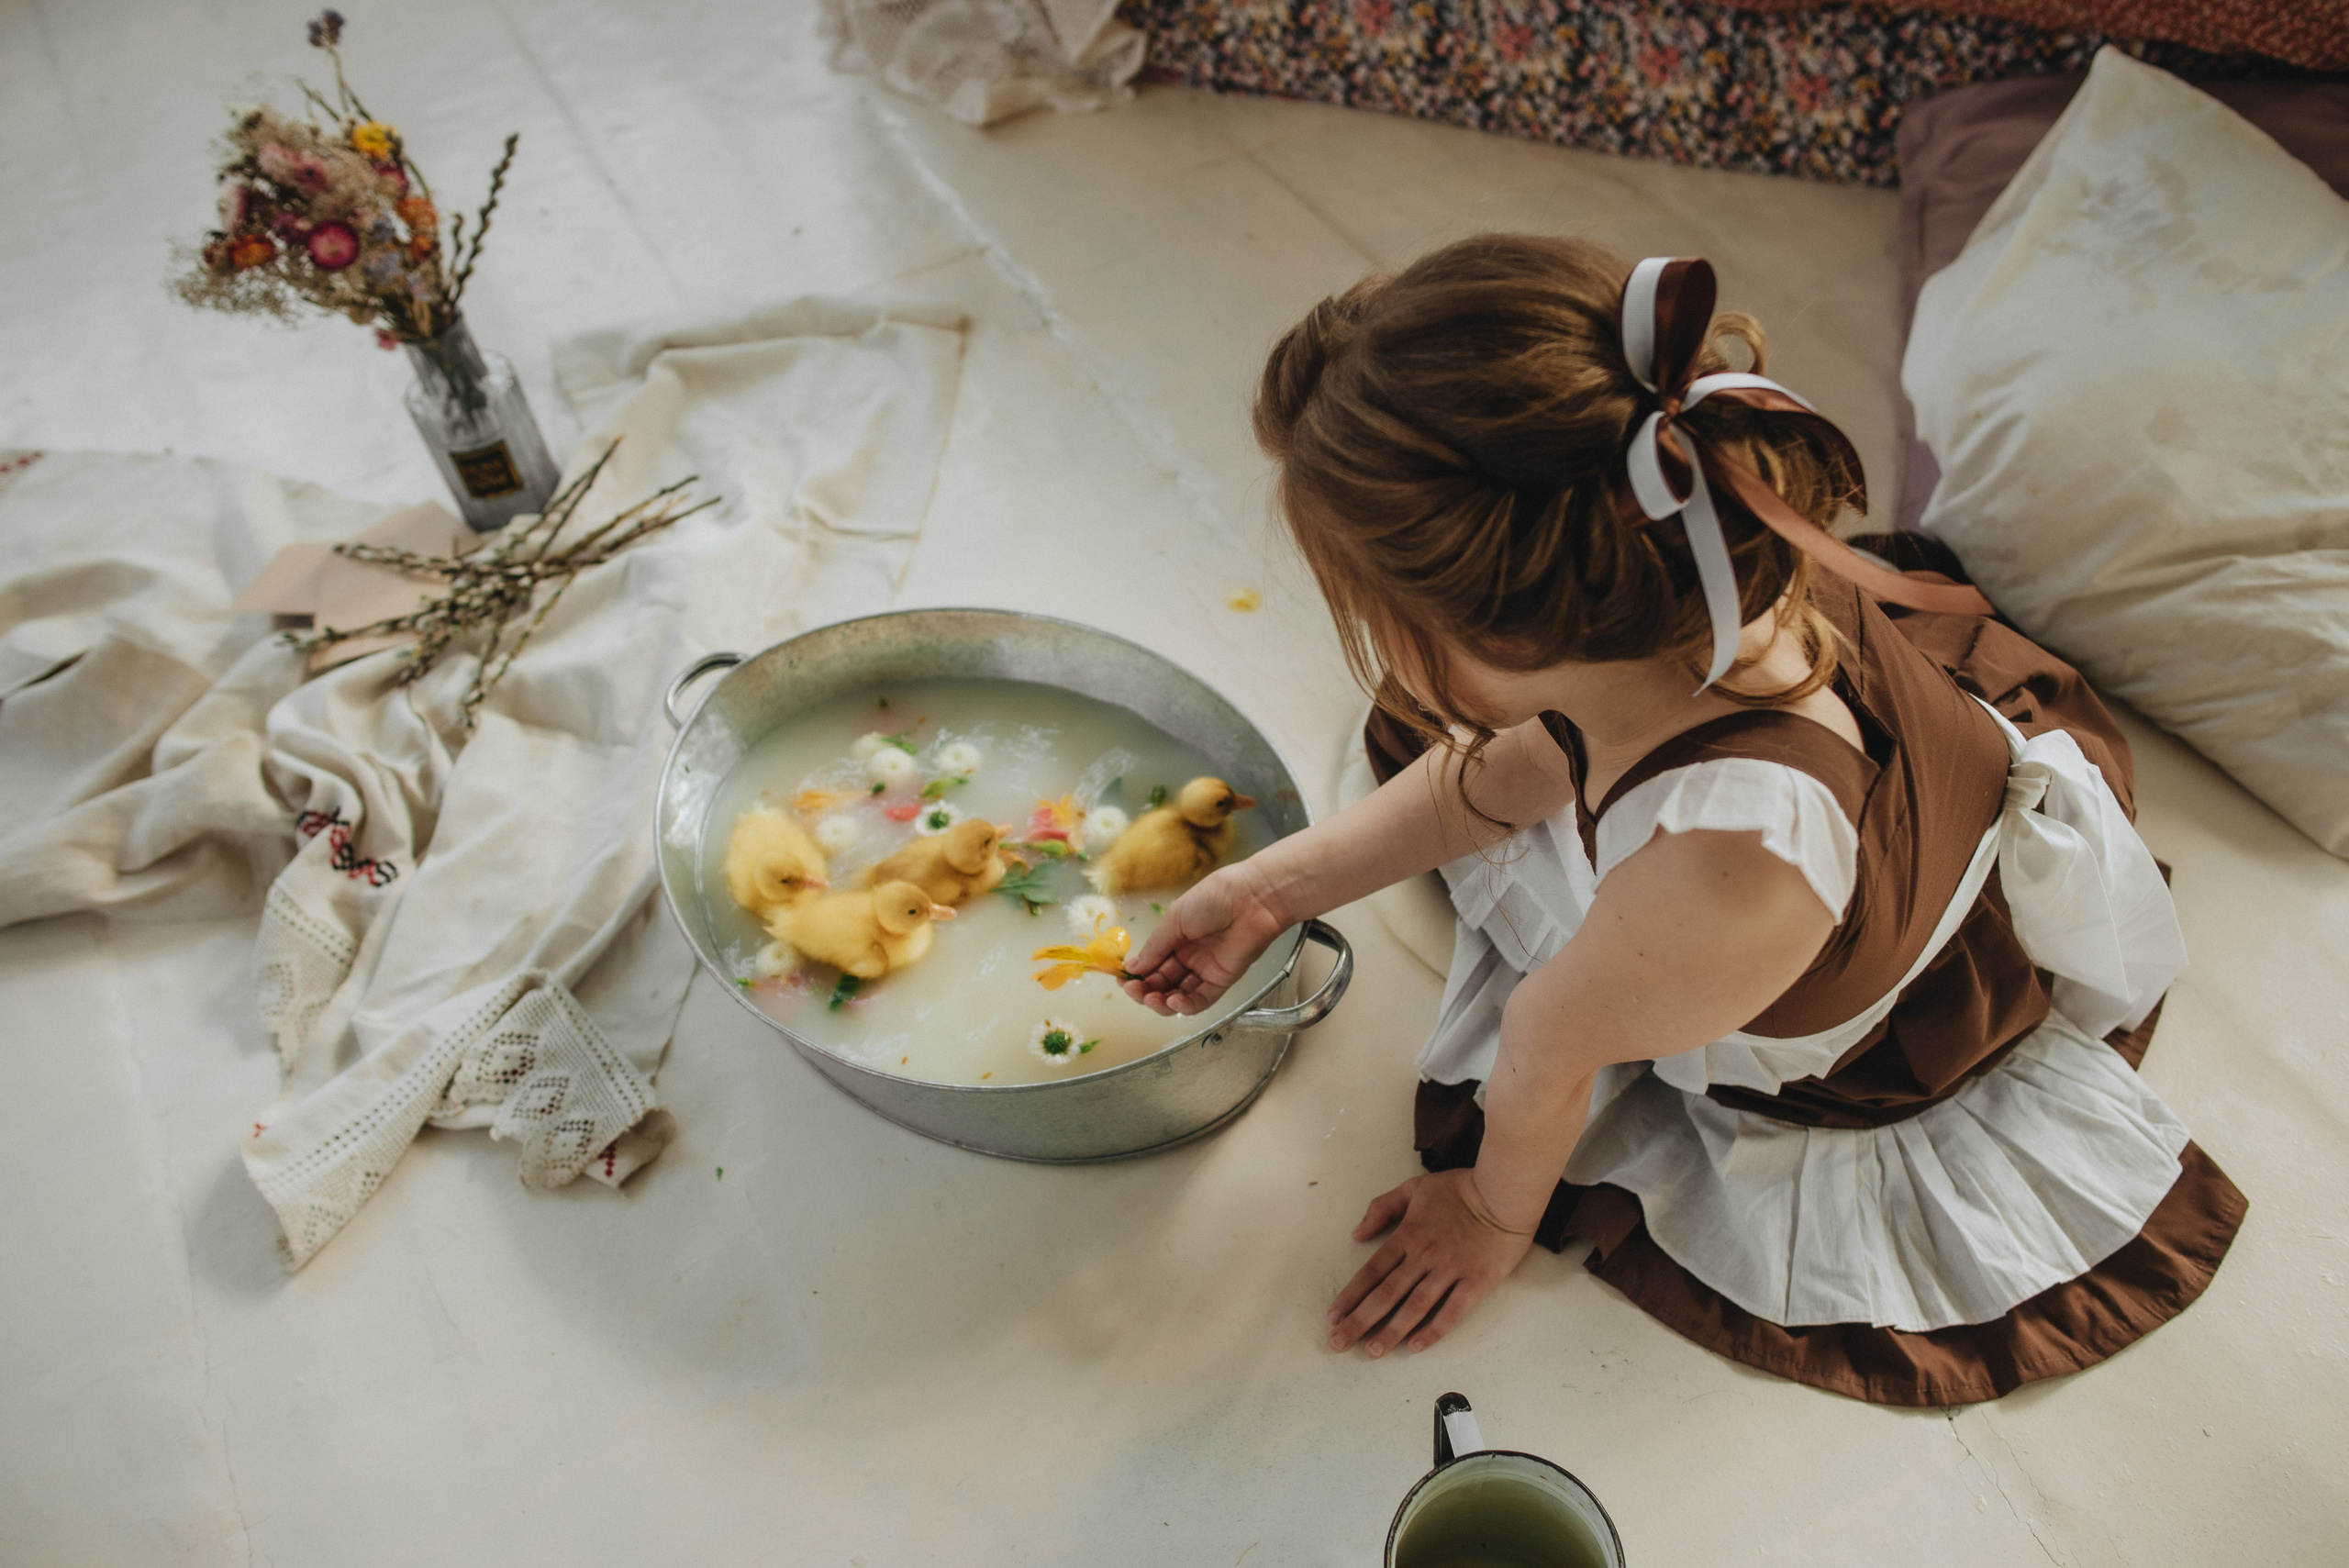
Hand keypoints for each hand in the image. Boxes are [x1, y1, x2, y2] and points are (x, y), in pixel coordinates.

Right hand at [1120, 860, 1288, 1015]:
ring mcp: (1205, 970)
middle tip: (1134, 991)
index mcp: (1175, 938)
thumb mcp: (1175, 919)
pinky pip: (1200, 1000)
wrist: (1252, 899)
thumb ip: (1155, 946)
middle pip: (1162, 982)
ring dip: (1161, 1001)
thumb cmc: (1214, 898)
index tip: (1122, 979)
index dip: (1137, 974)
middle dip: (1145, 990)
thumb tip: (1133, 966)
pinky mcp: (1222, 981)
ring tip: (1151, 998)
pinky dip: (1185, 1006)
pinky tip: (1173, 1003)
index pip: (1151, 963)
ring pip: (1178, 995)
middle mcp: (1189, 956)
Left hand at [1326, 1170, 1534, 1356]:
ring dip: (1391, 1331)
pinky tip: (1416, 1346)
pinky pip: (1452, 1312)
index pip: (1372, 1271)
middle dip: (1359, 1321)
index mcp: (1407, 1235)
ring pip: (1414, 1307)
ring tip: (1372, 1352)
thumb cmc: (1461, 1188)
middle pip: (1385, 1294)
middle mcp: (1424, 1257)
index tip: (1333, 1316)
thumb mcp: (1414, 1188)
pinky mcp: (1476, 1283)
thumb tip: (1357, 1233)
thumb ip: (1382, 1207)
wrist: (1505, 1191)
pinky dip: (1433, 1330)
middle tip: (1338, 1343)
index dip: (1350, 1296)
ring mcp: (1450, 1271)